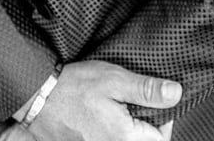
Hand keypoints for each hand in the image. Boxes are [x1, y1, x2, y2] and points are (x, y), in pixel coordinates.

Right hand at [28, 60, 181, 140]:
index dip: (164, 118)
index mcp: (125, 138)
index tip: (155, 99)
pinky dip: (117, 132)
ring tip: (121, 107)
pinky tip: (108, 115)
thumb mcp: (114, 79)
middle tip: (137, 101)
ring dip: (131, 128)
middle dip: (148, 125)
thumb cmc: (74, 87)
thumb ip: (146, 90)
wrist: (38, 99)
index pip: (162, 139)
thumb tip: (176, 94)